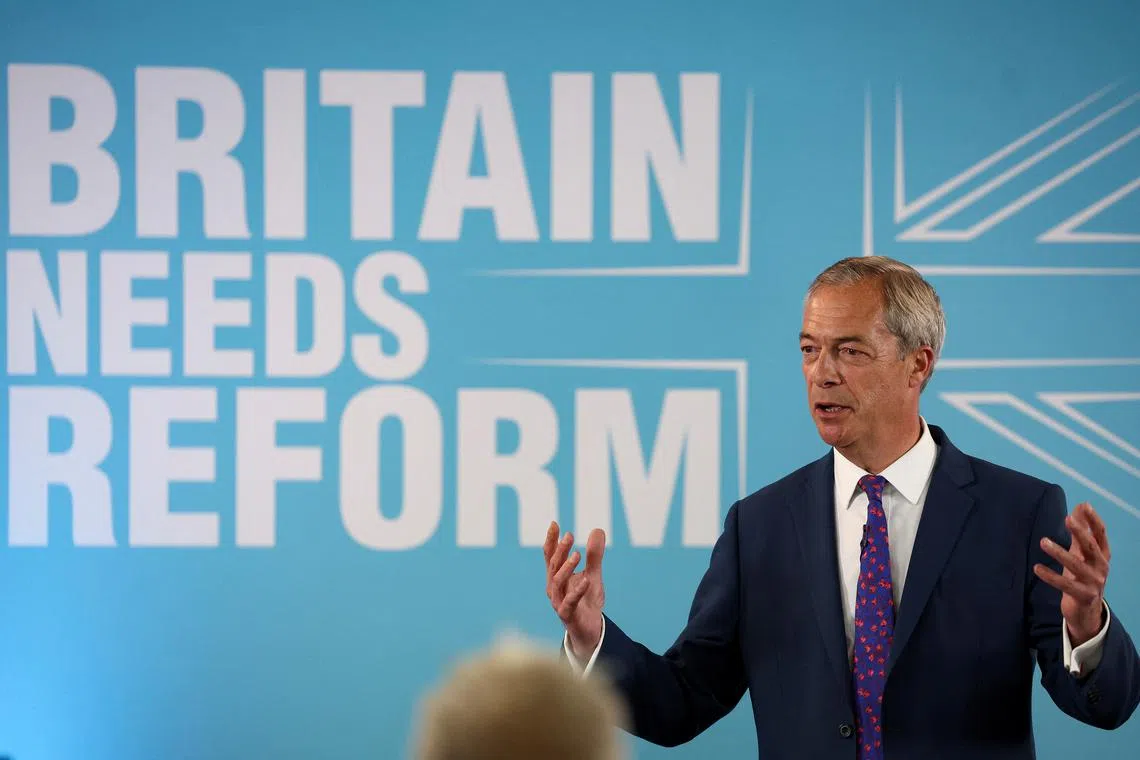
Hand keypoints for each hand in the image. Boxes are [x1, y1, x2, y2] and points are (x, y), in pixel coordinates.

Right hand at [544, 521, 606, 658]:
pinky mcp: (567, 615)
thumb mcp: (593, 574)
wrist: (590, 629)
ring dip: (566, 567)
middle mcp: (554, 588)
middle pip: (553, 566)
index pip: (550, 556)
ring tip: (578, 554)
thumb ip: (594, 555)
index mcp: (557, 577)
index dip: (551, 540)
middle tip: (569, 535)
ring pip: (557, 582)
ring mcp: (558, 601)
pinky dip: (577, 590)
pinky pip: (569, 601)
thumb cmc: (587, 600)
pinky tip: (586, 580)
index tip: (554, 523)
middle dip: (560, 550)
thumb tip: (597, 529)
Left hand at [1034, 502, 1110, 645]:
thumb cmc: (1083, 576)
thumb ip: (1081, 531)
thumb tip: (1081, 506)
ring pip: (1076, 565)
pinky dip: (1050, 576)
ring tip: (1043, 541)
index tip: (1085, 505)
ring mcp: (1094, 583)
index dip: (1093, 520)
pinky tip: (1036, 568)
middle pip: (1091, 547)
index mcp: (1102, 556)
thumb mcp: (1082, 554)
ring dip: (1059, 553)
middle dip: (1081, 532)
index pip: (1100, 535)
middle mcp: (1101, 568)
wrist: (1087, 610)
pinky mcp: (1083, 596)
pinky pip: (1065, 585)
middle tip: (1067, 518)